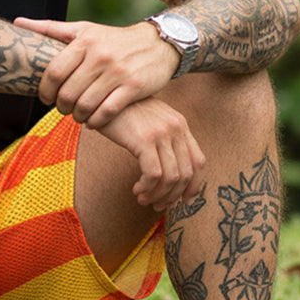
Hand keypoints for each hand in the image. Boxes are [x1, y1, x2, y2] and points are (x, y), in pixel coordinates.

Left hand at [14, 17, 177, 128]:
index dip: (45, 90)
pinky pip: (107, 112)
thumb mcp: (84, 29)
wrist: (158, 43)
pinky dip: (96, 122)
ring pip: (85, 105)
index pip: (54, 72)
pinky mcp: (133, 87)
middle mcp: (100, 56)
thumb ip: (50, 28)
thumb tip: (17, 22)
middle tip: (63, 109)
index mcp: (84, 42)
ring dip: (77, 116)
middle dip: (61, 107)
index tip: (46, 98)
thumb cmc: (113, 39)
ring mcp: (117, 72)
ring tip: (78, 116)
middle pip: (68, 92)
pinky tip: (94, 121)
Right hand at [96, 97, 205, 211]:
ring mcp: (162, 133)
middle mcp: (176, 128)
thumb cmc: (122, 111)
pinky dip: (147, 188)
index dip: (194, 186)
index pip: (198, 162)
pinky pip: (153, 174)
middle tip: (157, 205)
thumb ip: (163, 140)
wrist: (101, 94)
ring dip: (158, 195)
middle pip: (186, 174)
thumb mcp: (149, 121)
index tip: (183, 201)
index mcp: (180, 124)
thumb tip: (168, 174)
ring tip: (143, 199)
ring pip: (171, 178)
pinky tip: (137, 189)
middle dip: (172, 196)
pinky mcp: (144, 139)